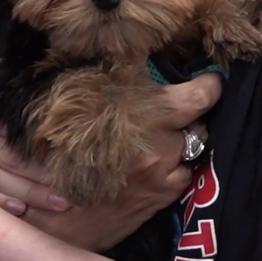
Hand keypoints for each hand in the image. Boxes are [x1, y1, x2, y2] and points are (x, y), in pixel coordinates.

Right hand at [0, 73, 223, 251]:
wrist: (51, 210)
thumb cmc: (61, 145)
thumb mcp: (86, 97)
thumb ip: (122, 74)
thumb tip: (141, 50)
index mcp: (146, 113)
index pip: (200, 96)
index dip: (210, 85)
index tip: (210, 79)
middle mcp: (162, 145)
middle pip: (199, 123)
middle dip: (190, 115)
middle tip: (176, 110)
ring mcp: (164, 174)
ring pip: (193, 149)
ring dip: (181, 142)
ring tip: (156, 139)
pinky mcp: (162, 197)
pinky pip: (183, 175)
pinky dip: (174, 167)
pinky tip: (153, 164)